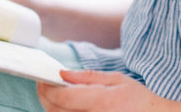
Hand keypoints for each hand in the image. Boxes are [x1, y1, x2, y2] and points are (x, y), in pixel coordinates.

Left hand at [37, 70, 163, 110]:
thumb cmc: (138, 99)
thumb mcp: (117, 80)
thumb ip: (88, 77)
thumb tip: (63, 73)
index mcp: (101, 102)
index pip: (62, 97)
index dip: (46, 87)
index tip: (42, 78)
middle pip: (55, 111)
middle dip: (44, 96)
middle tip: (43, 84)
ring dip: (51, 106)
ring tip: (52, 94)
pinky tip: (63, 106)